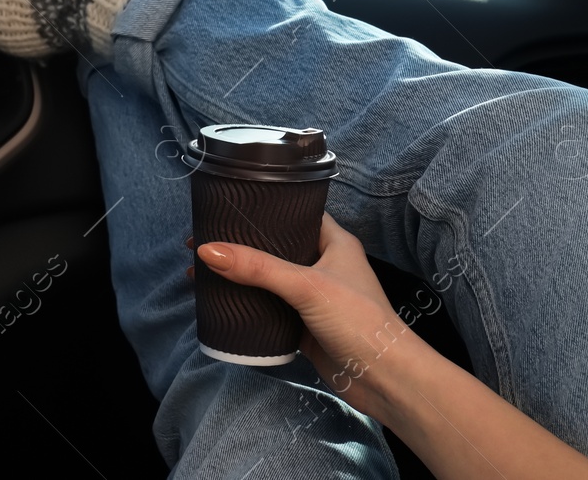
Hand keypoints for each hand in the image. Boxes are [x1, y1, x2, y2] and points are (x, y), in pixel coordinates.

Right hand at [195, 213, 432, 419]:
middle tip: (201, 240)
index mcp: (334, 242)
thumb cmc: (358, 320)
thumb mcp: (307, 286)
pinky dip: (247, 305)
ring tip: (201, 270)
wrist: (385, 380)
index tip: (225, 206)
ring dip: (240, 276)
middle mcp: (323, 264)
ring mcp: (313, 297)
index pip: (294, 214)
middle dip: (240, 245)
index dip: (262, 208)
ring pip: (269, 280)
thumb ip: (258, 268)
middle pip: (275, 248)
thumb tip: (207, 251)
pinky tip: (221, 302)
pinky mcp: (303, 326)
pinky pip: (269, 308)